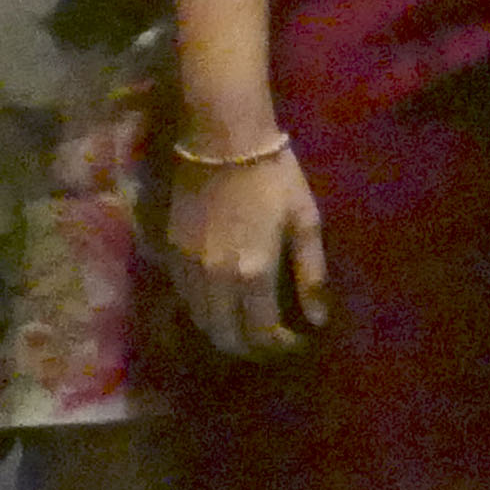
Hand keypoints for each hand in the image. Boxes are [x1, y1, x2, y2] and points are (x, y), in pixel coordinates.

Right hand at [160, 138, 327, 356]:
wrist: (221, 140)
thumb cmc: (273, 177)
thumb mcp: (305, 221)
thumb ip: (311, 274)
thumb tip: (318, 319)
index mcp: (253, 272)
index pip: (263, 333)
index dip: (281, 346)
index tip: (297, 340)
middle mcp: (216, 279)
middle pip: (227, 337)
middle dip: (251, 348)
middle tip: (271, 342)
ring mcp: (189, 268)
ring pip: (202, 322)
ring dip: (225, 333)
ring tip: (248, 327)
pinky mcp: (172, 254)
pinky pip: (185, 299)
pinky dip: (204, 311)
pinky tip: (222, 303)